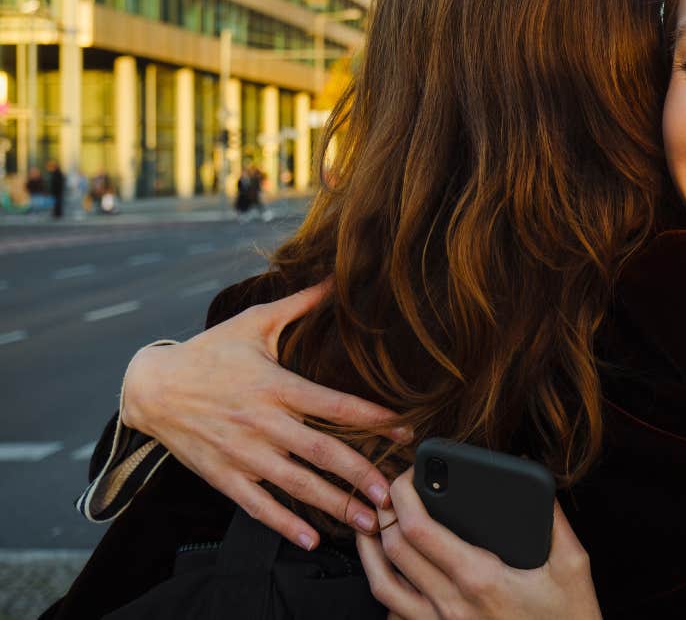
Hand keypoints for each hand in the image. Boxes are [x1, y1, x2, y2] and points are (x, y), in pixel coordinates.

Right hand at [121, 281, 411, 549]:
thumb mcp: (254, 323)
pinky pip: (258, 505)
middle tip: (392, 491)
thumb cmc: (210, 352)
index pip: (333, 404)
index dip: (372, 417)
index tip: (404, 429)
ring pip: (295, 484)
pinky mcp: (223, 475)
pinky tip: (312, 539)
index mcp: (275, 386)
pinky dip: (285, 524)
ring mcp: (242, 453)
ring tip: (368, 521)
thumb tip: (334, 276)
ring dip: (333, 504)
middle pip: (320, 450)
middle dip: (359, 472)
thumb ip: (299, 304)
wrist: (152, 387)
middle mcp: (262, 423)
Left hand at [357, 469, 600, 619]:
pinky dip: (385, 585)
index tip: (409, 472)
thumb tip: (537, 485)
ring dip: (369, 548)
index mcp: (480, 579)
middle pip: (394, 549)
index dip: (404, 494)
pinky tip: (391, 567)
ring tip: (372, 521)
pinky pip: (395, 612)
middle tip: (392, 486)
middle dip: (385, 508)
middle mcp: (451, 604)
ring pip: (382, 584)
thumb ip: (553, 521)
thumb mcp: (573, 567)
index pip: (419, 529)